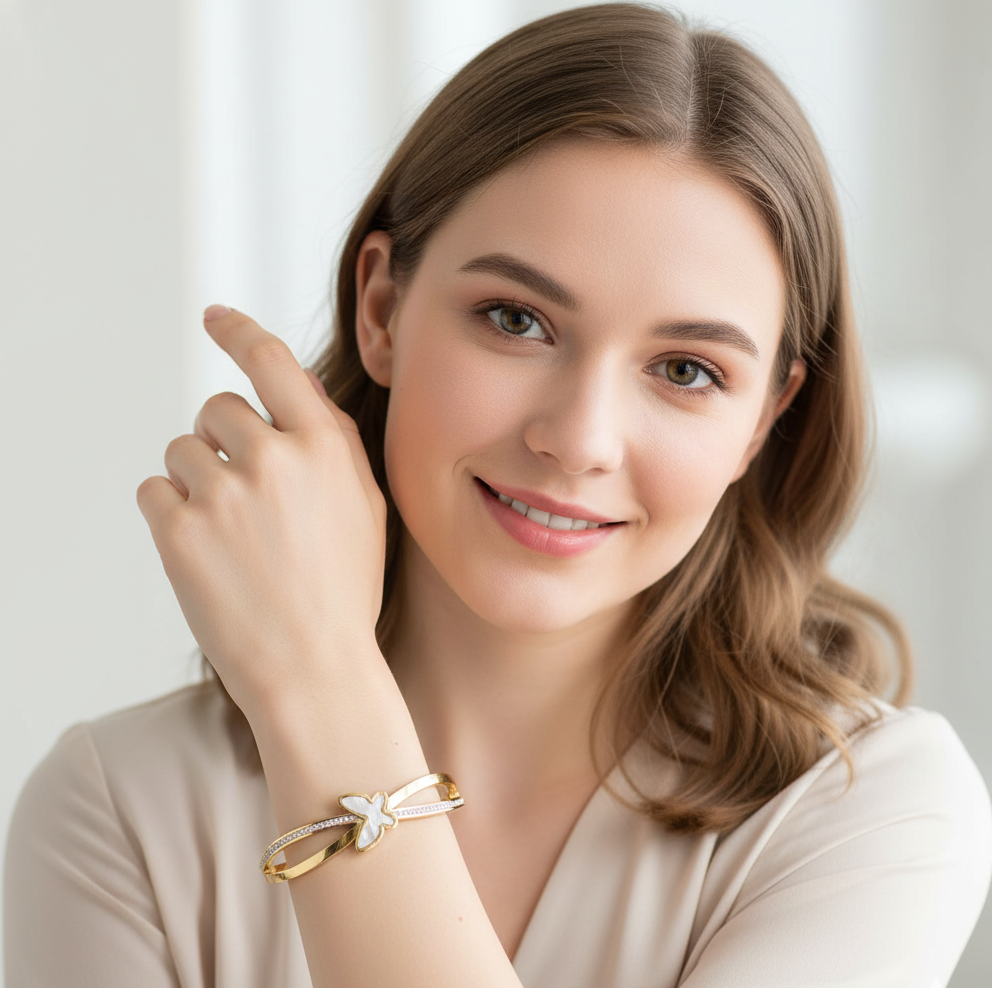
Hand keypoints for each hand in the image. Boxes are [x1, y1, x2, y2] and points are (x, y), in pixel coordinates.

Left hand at [136, 306, 387, 720]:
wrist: (315, 668)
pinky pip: (154, 490)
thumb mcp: (366, 505)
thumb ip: (332, 440)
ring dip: (196, 480)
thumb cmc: (345, 589)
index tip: (216, 317)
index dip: (237, 329)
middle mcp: (273, 457)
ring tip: (230, 535)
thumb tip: (294, 387)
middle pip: (216, 407)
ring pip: (181, 450)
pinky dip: (171, 513)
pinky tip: (206, 552)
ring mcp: (223, 492)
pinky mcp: (178, 530)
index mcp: (323, 445)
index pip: (270, 359)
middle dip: (222, 439)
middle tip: (242, 493)